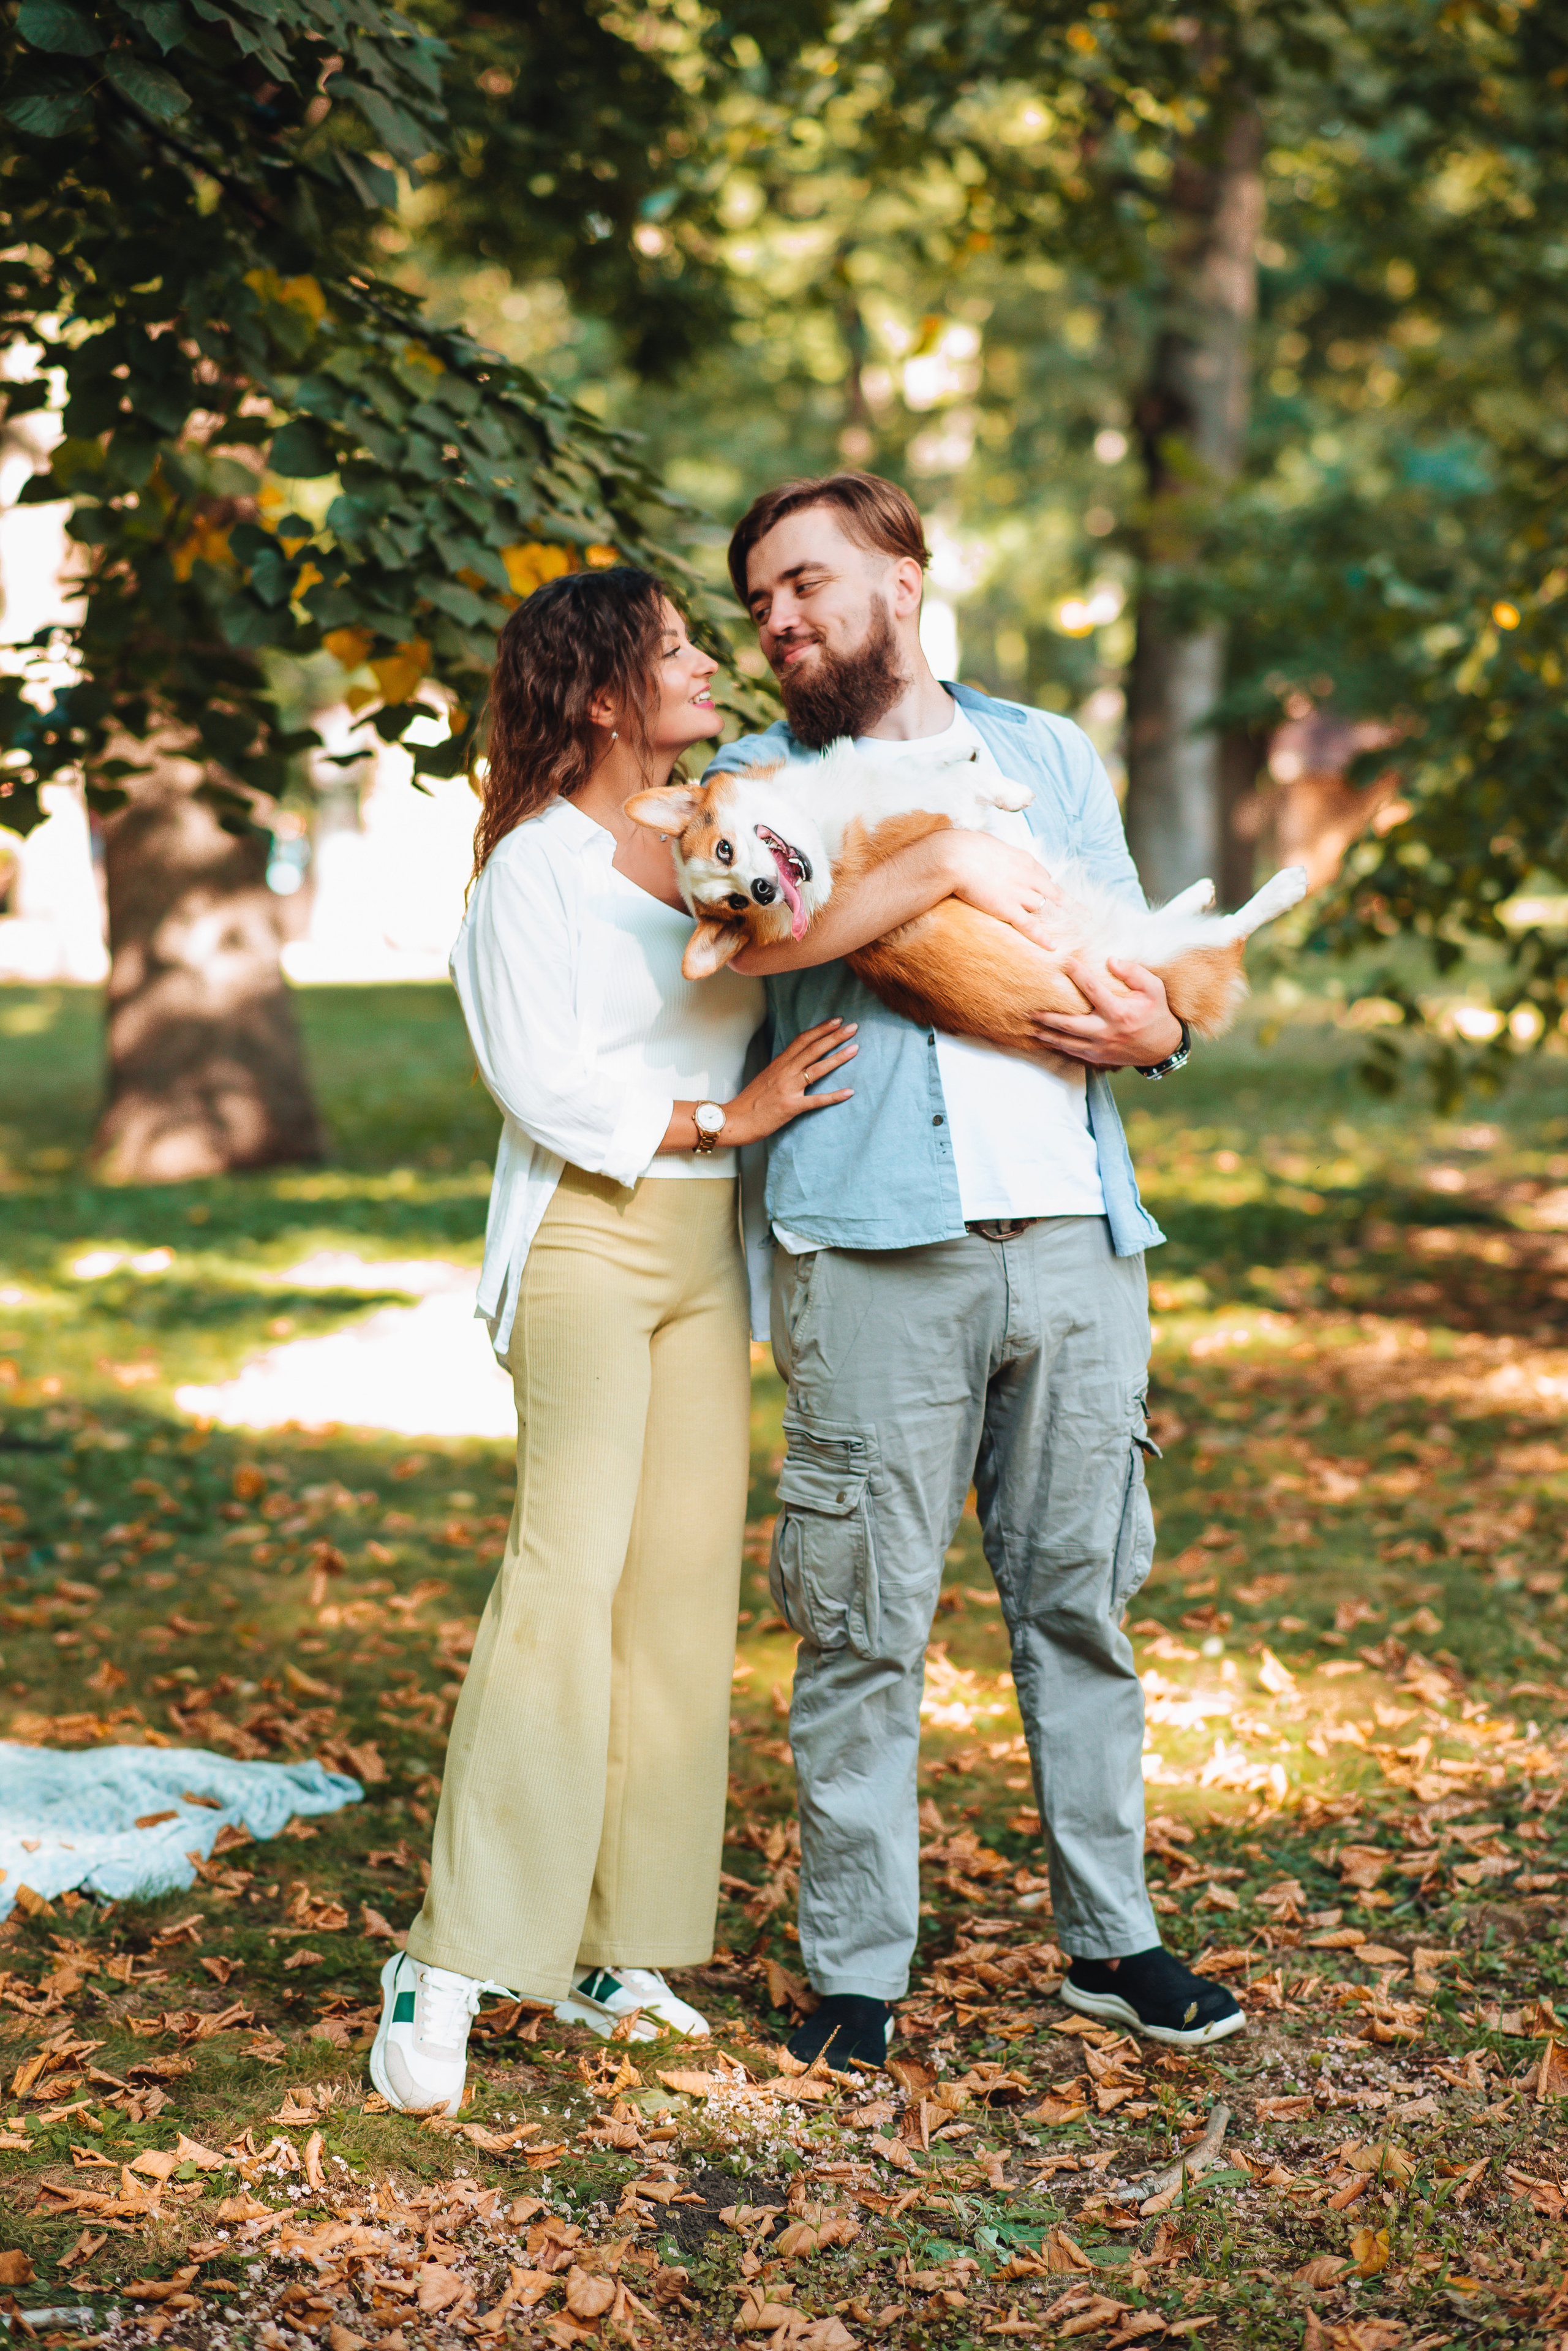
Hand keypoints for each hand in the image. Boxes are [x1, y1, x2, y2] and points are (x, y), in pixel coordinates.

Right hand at [727, 1018, 856, 1143]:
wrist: (735, 1121)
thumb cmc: (750, 1101)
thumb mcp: (766, 1077)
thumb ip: (782, 1068)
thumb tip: (797, 1060)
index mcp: (779, 1064)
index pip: (802, 1040)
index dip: (821, 1029)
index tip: (836, 1020)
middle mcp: (784, 1072)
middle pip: (813, 1049)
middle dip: (834, 1036)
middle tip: (853, 1027)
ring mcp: (788, 1089)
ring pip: (817, 1069)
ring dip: (838, 1058)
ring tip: (855, 1048)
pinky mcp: (791, 1107)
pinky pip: (816, 1101)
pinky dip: (834, 1096)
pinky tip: (849, 1092)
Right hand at [941, 833, 1064, 947]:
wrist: (957, 856)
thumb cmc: (966, 848)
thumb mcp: (988, 844)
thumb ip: (995, 853)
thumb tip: (988, 851)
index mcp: (1024, 860)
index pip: (1043, 876)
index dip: (1050, 888)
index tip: (1054, 896)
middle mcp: (1028, 876)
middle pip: (1056, 893)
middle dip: (1072, 907)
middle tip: (1086, 917)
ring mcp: (1020, 893)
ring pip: (1047, 909)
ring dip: (1060, 922)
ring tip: (1075, 934)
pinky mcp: (1008, 909)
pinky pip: (1029, 926)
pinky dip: (1042, 937)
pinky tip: (1052, 947)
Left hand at [1030, 957, 1182, 1067]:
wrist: (1162, 1048)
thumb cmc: (1156, 1014)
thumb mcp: (1154, 989)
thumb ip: (1134, 972)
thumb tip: (1111, 960)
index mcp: (1119, 1012)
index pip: (1092, 989)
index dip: (1077, 974)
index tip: (1064, 961)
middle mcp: (1106, 1031)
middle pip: (1068, 1023)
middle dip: (1047, 1015)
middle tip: (1030, 1008)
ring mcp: (1100, 1046)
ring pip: (1066, 1041)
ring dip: (1046, 1033)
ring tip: (1030, 1025)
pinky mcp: (1097, 1056)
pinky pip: (1072, 1052)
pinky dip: (1057, 1045)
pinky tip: (1045, 1038)